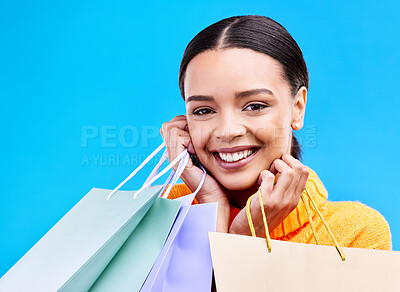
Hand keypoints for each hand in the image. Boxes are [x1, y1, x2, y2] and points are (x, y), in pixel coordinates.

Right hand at [161, 115, 230, 231]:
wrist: (215, 196)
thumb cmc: (214, 175)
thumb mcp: (205, 153)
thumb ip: (198, 141)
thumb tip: (199, 125)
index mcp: (177, 151)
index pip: (171, 126)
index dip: (183, 124)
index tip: (196, 135)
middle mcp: (172, 154)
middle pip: (168, 125)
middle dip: (184, 125)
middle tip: (196, 139)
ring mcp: (173, 159)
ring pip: (171, 128)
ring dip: (186, 132)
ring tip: (196, 146)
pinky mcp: (178, 163)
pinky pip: (178, 137)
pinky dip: (188, 139)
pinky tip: (196, 151)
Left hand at [228, 153, 308, 236]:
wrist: (248, 234)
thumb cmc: (261, 216)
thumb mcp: (279, 204)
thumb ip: (284, 190)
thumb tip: (285, 169)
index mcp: (295, 199)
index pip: (305, 172)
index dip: (293, 162)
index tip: (281, 165)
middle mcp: (290, 200)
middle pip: (299, 169)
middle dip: (285, 160)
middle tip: (274, 165)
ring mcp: (278, 201)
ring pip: (288, 171)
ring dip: (276, 165)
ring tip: (268, 171)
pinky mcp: (264, 201)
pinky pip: (268, 177)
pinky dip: (262, 174)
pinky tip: (258, 181)